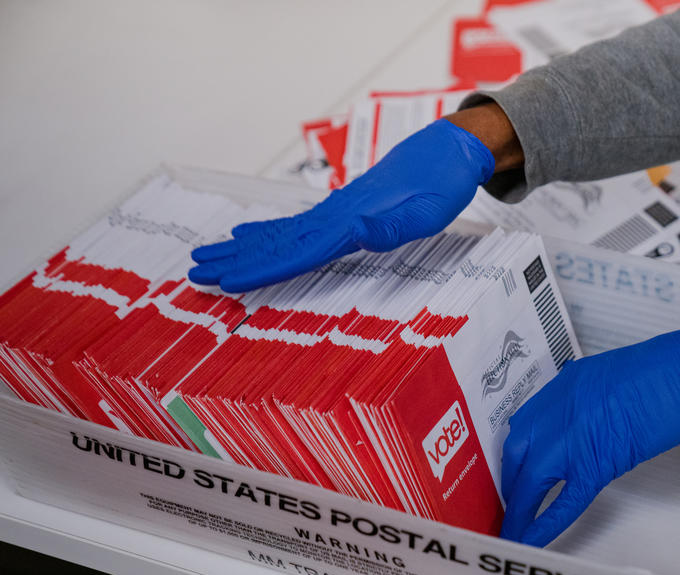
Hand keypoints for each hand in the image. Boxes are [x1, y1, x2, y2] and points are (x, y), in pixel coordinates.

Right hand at [188, 119, 494, 291]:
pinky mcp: (342, 209)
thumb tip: (354, 233)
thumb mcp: (427, 213)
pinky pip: (295, 226)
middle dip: (236, 260)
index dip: (262, 268)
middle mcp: (336, 215)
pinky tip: (246, 236)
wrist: (447, 151)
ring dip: (242, 248)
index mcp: (352, 222)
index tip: (227, 281)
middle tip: (194, 272)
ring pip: (280, 233)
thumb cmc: (441, 185)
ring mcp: (335, 210)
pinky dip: (267, 234)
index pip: (299, 251)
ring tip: (205, 257)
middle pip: (277, 242)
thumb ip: (390, 227)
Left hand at [500, 320, 679, 545]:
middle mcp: (557, 411)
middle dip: (511, 482)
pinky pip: (563, 501)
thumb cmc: (662, 370)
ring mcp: (572, 439)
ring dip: (520, 508)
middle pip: (517, 454)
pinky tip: (532, 539)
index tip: (515, 470)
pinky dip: (544, 523)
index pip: (523, 427)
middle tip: (511, 502)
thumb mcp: (606, 377)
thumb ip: (584, 401)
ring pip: (530, 481)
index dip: (516, 454)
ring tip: (514, 529)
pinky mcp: (597, 466)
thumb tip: (579, 424)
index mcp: (561, 387)